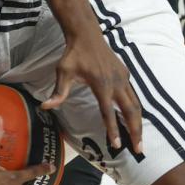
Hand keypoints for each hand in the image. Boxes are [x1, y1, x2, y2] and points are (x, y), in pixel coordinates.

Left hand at [42, 34, 141, 153]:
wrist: (87, 35)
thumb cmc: (74, 55)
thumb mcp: (63, 72)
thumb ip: (58, 92)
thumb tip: (45, 107)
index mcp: (101, 84)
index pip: (108, 112)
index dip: (113, 130)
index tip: (117, 145)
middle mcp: (115, 82)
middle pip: (130, 111)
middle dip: (135, 131)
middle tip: (138, 149)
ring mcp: (123, 78)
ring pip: (135, 104)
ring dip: (138, 122)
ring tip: (139, 140)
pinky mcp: (125, 74)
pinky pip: (133, 95)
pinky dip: (136, 109)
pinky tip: (135, 120)